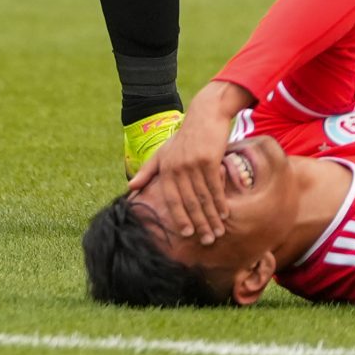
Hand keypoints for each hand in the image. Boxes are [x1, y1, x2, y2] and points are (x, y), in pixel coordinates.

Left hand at [126, 91, 246, 243]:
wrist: (206, 113)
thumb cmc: (185, 136)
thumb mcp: (164, 151)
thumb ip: (148, 170)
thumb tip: (130, 187)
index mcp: (166, 168)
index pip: (172, 200)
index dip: (180, 219)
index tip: (187, 235)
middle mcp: (177, 167)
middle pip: (189, 203)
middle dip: (199, 224)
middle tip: (208, 240)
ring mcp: (193, 163)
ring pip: (203, 198)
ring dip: (212, 218)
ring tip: (219, 232)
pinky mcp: (209, 159)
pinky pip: (215, 187)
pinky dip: (220, 203)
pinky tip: (225, 214)